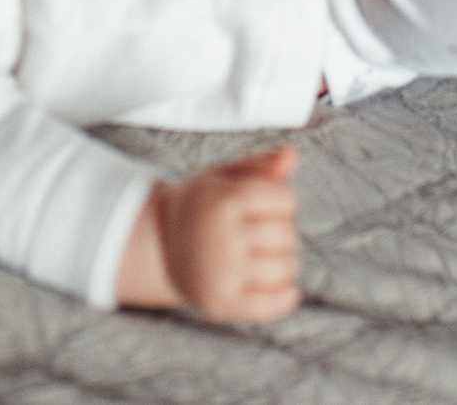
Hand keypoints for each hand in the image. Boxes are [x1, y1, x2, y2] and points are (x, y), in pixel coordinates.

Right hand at [117, 146, 300, 321]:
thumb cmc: (205, 206)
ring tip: (263, 254)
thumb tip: (292, 153)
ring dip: (284, 260)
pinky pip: (276, 303)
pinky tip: (277, 283)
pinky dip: (287, 294)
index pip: (286, 199)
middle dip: (282, 230)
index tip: (264, 203)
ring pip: (287, 267)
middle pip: (288, 234)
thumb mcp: (225, 176)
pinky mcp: (222, 304)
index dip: (281, 200)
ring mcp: (221, 274)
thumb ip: (261, 165)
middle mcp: (221, 237)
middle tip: (260, 230)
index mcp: (223, 200)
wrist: (165, 247)